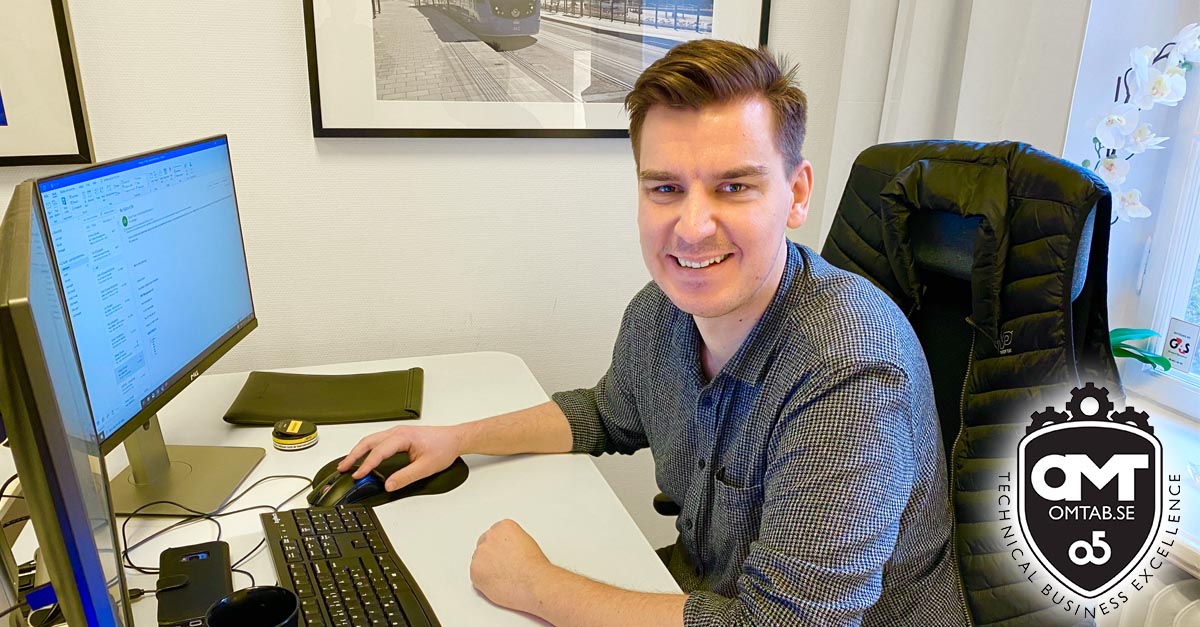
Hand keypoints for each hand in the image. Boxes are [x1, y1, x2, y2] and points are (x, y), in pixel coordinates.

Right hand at [338, 424, 463, 490]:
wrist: (455, 438)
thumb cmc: (444, 448)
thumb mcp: (426, 467)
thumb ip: (406, 477)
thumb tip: (389, 485)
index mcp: (403, 437)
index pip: (379, 452)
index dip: (366, 465)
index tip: (357, 475)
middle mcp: (397, 432)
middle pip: (369, 442)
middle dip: (354, 455)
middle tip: (343, 468)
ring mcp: (397, 433)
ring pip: (371, 440)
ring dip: (358, 451)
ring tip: (348, 464)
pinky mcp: (399, 436)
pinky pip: (377, 441)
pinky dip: (367, 449)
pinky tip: (363, 458)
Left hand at [470, 519, 551, 610]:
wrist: (534, 583)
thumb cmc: (535, 568)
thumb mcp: (527, 543)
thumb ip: (510, 542)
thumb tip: (505, 551)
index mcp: (503, 527)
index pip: (494, 534)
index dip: (499, 547)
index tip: (504, 555)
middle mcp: (489, 536)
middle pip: (484, 546)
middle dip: (491, 556)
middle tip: (503, 568)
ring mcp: (480, 553)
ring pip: (478, 561)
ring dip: (487, 568)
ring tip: (504, 577)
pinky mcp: (475, 570)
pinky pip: (475, 576)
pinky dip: (483, 581)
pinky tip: (498, 583)